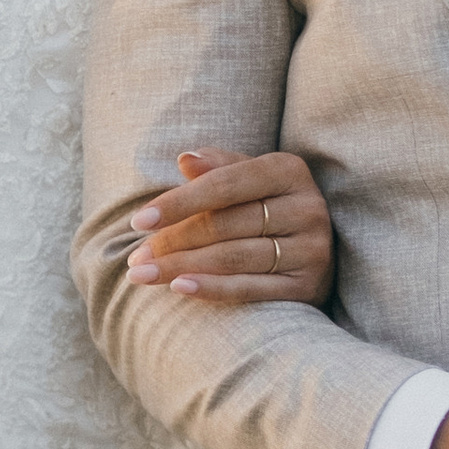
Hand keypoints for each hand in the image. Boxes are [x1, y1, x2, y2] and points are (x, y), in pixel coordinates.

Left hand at [124, 149, 335, 304]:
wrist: (308, 252)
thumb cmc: (264, 207)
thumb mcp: (245, 180)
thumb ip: (216, 168)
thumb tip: (185, 160)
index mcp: (289, 170)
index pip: (225, 185)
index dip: (179, 202)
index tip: (139, 221)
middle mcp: (307, 207)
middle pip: (226, 225)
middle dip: (174, 241)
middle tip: (135, 258)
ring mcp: (312, 249)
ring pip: (234, 258)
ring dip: (182, 267)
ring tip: (143, 275)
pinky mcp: (309, 286)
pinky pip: (251, 288)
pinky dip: (212, 288)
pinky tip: (179, 288)